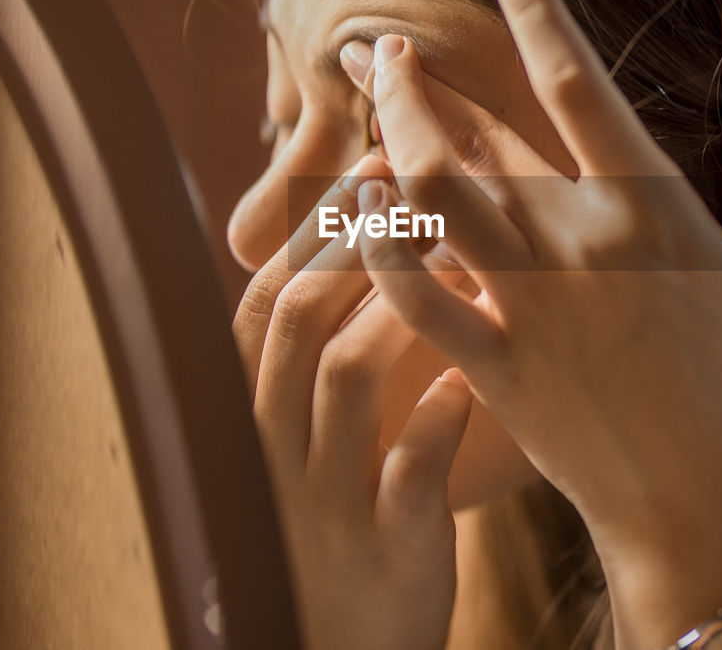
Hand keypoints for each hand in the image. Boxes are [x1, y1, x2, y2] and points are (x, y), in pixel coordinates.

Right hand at [233, 155, 472, 649]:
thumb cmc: (335, 534)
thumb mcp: (306, 453)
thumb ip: (320, 367)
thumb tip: (367, 258)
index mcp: (255, 419)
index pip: (267, 300)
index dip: (317, 230)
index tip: (372, 168)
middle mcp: (274, 453)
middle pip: (298, 320)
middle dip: (354, 242)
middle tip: (412, 182)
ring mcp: (326, 503)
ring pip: (341, 381)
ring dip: (392, 306)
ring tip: (446, 252)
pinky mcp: (385, 553)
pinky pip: (404, 473)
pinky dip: (433, 417)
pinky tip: (466, 376)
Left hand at [354, 0, 721, 648]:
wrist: (707, 511)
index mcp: (651, 210)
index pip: (574, 77)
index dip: (534, 1)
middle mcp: (578, 245)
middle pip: (475, 129)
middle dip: (416, 73)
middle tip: (378, 42)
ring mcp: (528, 307)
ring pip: (430, 193)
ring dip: (388, 132)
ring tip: (364, 103)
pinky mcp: (493, 366)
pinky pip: (414, 295)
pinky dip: (378, 241)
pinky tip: (356, 201)